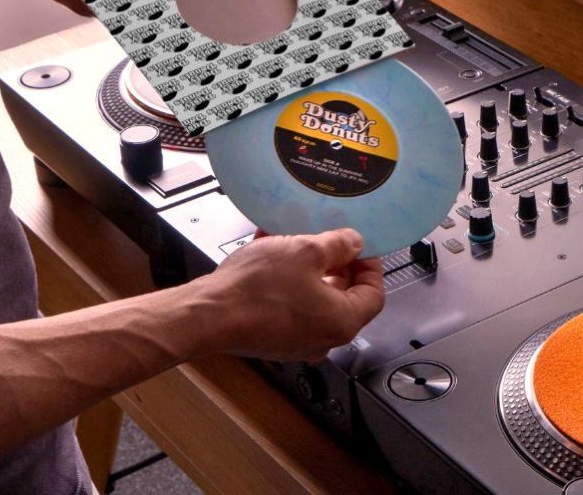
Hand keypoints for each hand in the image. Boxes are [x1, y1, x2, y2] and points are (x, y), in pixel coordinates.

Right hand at [199, 228, 384, 360]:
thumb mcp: (306, 251)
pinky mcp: (272, 338)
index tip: (360, 247)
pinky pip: (289, 306)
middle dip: (337, 265)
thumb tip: (353, 242)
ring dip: (308, 270)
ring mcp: (296, 342)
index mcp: (342, 321)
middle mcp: (323, 339)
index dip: (370, 266)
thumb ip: (338, 245)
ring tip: (294, 242)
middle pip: (344, 298)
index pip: (374, 294)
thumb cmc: (258, 289)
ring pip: (314, 300)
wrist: (208, 315)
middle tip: (327, 242)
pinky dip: (287, 282)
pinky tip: (271, 254)